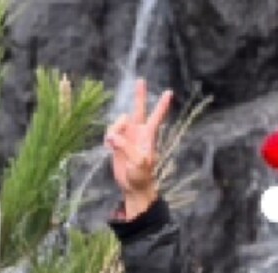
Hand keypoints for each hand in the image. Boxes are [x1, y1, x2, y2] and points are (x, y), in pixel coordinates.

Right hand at [105, 79, 172, 218]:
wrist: (133, 186)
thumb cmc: (141, 176)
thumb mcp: (138, 164)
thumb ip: (126, 148)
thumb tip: (112, 138)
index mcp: (148, 136)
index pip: (156, 117)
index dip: (162, 106)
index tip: (169, 93)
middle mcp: (138, 132)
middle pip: (139, 109)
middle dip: (139, 95)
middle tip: (141, 80)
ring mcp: (127, 135)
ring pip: (118, 121)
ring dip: (114, 130)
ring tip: (113, 145)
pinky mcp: (117, 141)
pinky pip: (110, 131)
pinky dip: (108, 138)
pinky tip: (110, 148)